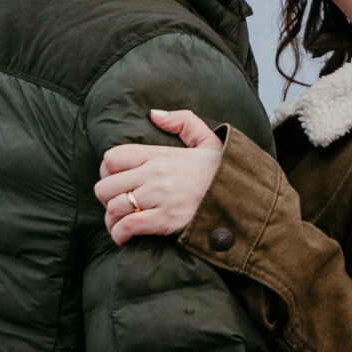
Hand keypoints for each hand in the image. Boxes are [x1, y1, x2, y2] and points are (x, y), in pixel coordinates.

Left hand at [95, 109, 223, 244]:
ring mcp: (161, 197)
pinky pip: (128, 226)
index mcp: (161, 155)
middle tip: (119, 205)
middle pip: (106, 186)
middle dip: (107, 199)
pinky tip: (124, 237)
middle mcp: (156, 174)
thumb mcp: (208, 140)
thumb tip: (154, 113)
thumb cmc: (224, 173)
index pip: (112, 158)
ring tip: (119, 225)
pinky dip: (120, 234)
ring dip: (112, 220)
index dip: (106, 172)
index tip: (116, 182)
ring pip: (114, 208)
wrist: (245, 198)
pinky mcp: (166, 220)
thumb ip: (183, 121)